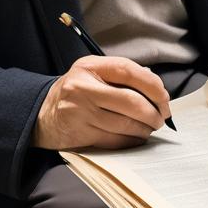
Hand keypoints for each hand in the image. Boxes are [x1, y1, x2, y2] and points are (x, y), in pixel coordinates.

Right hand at [33, 56, 171, 150]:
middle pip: (130, 101)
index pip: (129, 71)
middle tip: (161, 118)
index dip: (153, 86)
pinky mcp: (79, 134)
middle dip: (153, 112)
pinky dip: (132, 140)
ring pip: (125, 124)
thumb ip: (121, 76)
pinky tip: (136, 137)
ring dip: (145, 129)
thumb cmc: (78, 92)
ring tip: (150, 128)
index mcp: (90, 66)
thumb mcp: (93, 73)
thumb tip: (157, 91)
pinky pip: (115, 140)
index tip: (164, 98)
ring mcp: (80, 112)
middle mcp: (83, 87)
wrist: (43, 113)